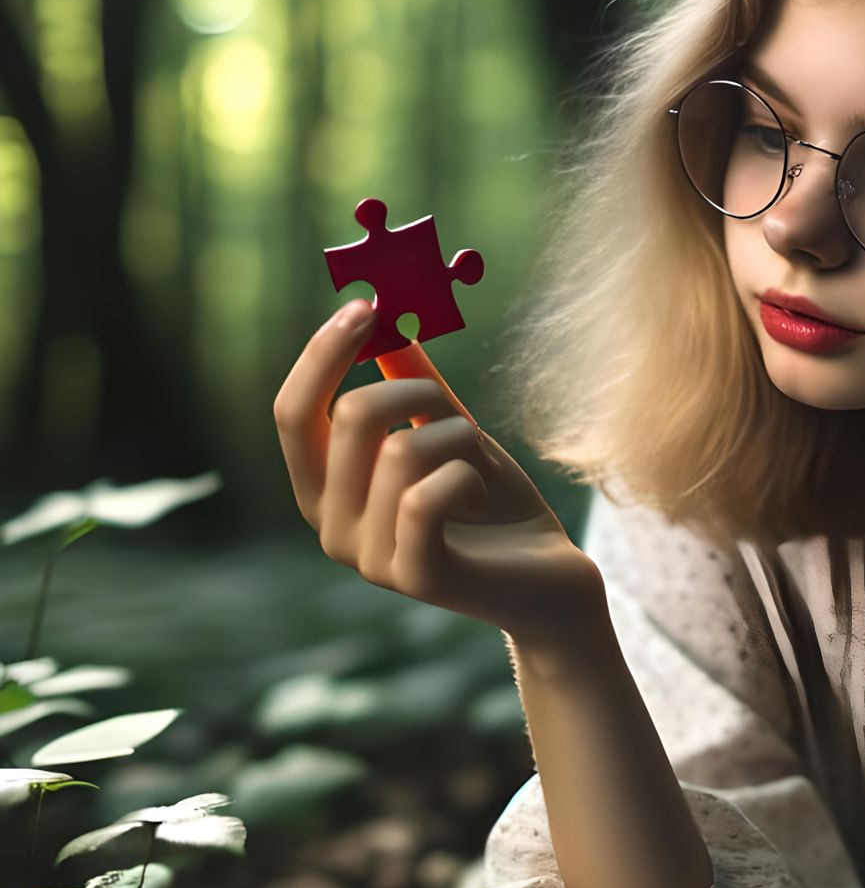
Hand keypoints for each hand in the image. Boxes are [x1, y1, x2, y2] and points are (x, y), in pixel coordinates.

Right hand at [273, 301, 602, 641]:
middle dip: (419, 391)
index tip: (365, 306)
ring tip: (481, 471)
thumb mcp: (451, 434)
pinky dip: (469, 477)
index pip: (292, 414)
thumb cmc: (497, 507)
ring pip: (401, 448)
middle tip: (460, 415)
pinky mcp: (415, 577)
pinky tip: (484, 500)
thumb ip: (413, 385)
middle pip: (350, 416)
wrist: (549, 581)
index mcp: (325, 491)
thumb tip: (384, 317)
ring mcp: (369, 560)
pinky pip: (426, 495)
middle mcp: (331, 530)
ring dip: (460, 440)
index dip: (322, 355)